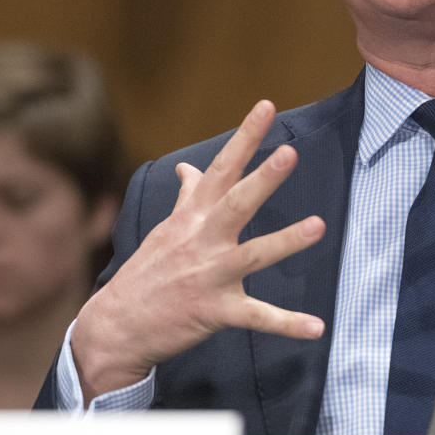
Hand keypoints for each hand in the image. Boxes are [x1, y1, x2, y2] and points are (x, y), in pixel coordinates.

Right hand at [70, 99, 325, 401]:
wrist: (116, 327)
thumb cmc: (147, 272)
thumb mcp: (165, 229)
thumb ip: (186, 197)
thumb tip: (188, 166)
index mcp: (192, 216)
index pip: (221, 167)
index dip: (244, 137)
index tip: (266, 107)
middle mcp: (201, 240)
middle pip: (235, 203)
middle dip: (263, 179)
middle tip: (289, 153)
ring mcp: (208, 275)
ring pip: (252, 255)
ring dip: (285, 241)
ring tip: (318, 225)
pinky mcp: (215, 311)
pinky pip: (256, 317)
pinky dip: (287, 324)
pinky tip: (316, 328)